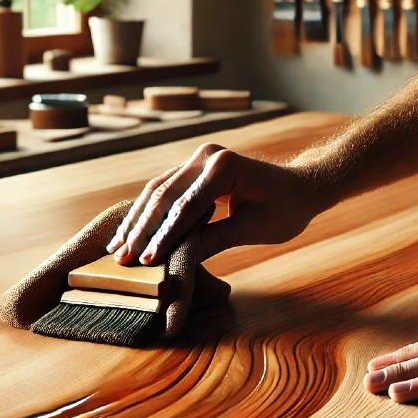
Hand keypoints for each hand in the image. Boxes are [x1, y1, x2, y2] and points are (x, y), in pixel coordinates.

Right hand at [107, 143, 329, 265]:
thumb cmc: (285, 209)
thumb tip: (178, 258)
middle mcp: (206, 156)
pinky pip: (164, 190)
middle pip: (163, 195)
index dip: (164, 236)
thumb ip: (215, 239)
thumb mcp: (253, 229)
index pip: (185, 206)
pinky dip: (146, 212)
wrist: (301, 187)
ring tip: (116, 248)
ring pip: (157, 191)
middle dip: (141, 230)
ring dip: (136, 221)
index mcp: (224, 167)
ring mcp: (198, 159)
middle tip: (120, 258)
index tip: (146, 261)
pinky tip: (129, 231)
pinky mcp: (194, 168)